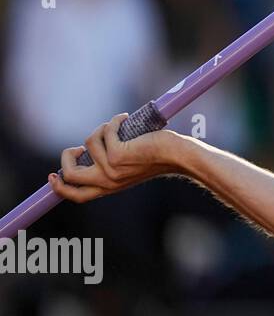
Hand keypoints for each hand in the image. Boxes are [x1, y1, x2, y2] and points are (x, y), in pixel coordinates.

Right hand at [47, 112, 178, 202]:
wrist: (179, 156)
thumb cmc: (158, 157)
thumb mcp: (129, 167)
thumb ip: (109, 165)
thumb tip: (87, 151)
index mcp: (109, 187)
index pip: (77, 196)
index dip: (59, 187)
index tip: (52, 175)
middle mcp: (108, 182)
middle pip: (69, 175)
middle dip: (66, 157)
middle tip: (79, 147)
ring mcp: (111, 169)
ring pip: (88, 144)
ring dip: (100, 129)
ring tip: (118, 126)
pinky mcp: (118, 155)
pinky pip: (104, 131)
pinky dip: (114, 121)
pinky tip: (126, 119)